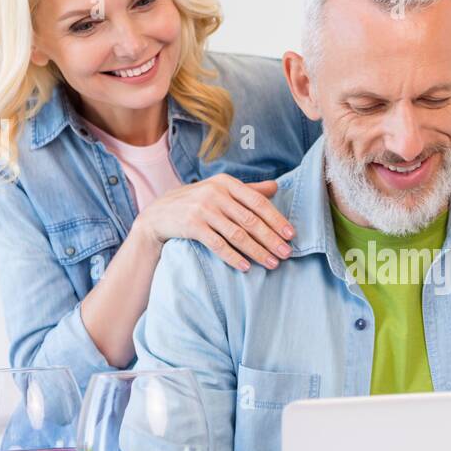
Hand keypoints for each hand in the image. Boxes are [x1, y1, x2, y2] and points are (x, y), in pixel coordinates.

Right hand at [137, 174, 294, 270]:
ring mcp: (202, 209)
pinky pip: (218, 245)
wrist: (159, 213)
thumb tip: (275, 186)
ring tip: (271, 263)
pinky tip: (246, 267)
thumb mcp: (220, 190)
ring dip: (257, 251)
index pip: (258, 202)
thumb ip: (248, 190)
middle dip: (271, 239)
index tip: (291, 234)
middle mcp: (215, 193)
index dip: (276, 219)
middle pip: (250, 220)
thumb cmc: (196, 202)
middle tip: (286, 253)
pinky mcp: (191, 226)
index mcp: (226, 183)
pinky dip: (233, 257)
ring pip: (237, 234)